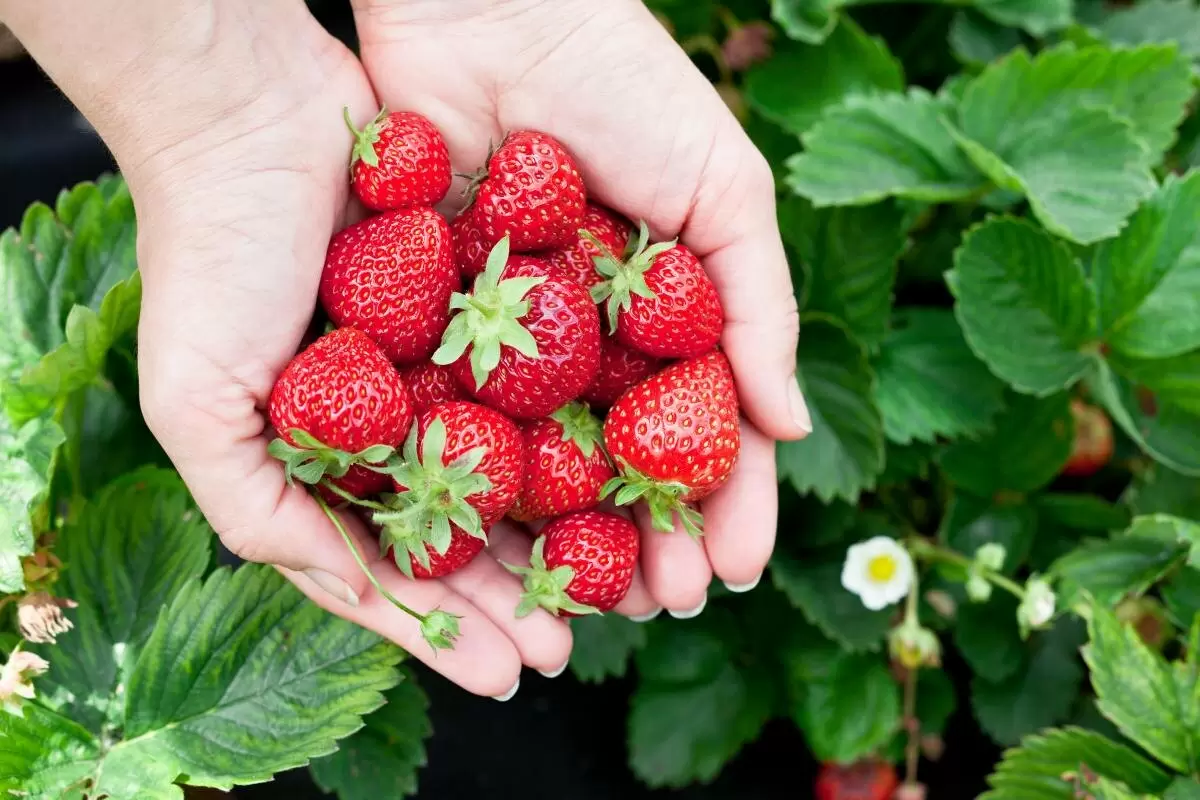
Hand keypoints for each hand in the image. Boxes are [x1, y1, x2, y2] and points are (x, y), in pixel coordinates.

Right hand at [118, 5, 565, 698]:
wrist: (251, 113)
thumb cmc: (207, 255)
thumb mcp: (196, 404)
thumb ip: (261, 511)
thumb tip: (354, 592)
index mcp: (324, 458)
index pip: (396, 563)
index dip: (449, 626)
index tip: (510, 674)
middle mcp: (388, 418)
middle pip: (467, 526)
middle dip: (520, 590)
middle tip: (575, 644)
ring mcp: (438, 362)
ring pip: (515, 461)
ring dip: (563, 526)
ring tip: (621, 582)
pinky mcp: (483, 302)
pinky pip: (540, 375)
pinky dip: (576, 424)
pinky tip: (621, 471)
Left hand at [351, 0, 810, 613]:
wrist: (490, 5)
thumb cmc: (624, 83)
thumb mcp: (723, 188)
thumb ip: (759, 306)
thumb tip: (789, 429)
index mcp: (660, 317)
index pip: (699, 431)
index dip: (721, 503)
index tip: (733, 569)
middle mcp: (585, 342)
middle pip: (617, 466)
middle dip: (643, 541)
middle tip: (659, 607)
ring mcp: (506, 341)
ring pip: (537, 463)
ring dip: (562, 537)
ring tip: (581, 604)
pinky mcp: (426, 324)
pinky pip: (452, 417)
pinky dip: (471, 478)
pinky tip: (490, 539)